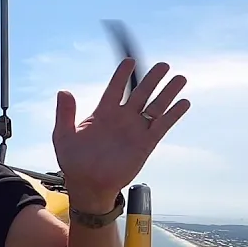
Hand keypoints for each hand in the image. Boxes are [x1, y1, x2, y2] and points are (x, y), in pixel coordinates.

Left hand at [52, 57, 190, 211]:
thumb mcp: (63, 136)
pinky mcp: (145, 144)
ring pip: (155, 106)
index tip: (129, 61)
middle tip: (164, 65)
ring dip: (167, 93)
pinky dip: (173, 114)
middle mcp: (122, 118)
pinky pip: (162, 126)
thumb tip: (64, 92)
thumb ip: (65, 114)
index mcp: (103, 113)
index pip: (115, 88)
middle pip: (141, 92)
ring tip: (180, 78)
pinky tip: (183, 103)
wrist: (88, 185)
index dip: (122, 74)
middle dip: (152, 79)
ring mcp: (135, 130)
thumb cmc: (74, 162)